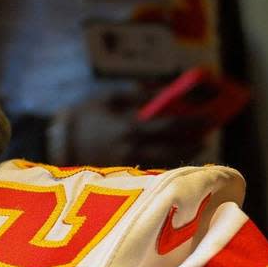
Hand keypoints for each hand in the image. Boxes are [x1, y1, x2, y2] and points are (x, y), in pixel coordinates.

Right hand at [48, 91, 208, 168]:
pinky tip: (173, 155)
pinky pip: (153, 169)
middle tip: (207, 133)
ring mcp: (128, 166)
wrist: (55, 142)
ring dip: (184, 153)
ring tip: (196, 144)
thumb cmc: (84, 116)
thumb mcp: (111, 99)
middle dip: (195, 141)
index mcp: (130, 127)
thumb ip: (141, 95)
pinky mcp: (122, 176)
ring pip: (166, 162)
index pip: (173, 125)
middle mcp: (132, 150)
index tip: (212, 115)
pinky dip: (167, 162)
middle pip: (175, 149)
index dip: (196, 121)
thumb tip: (170, 90)